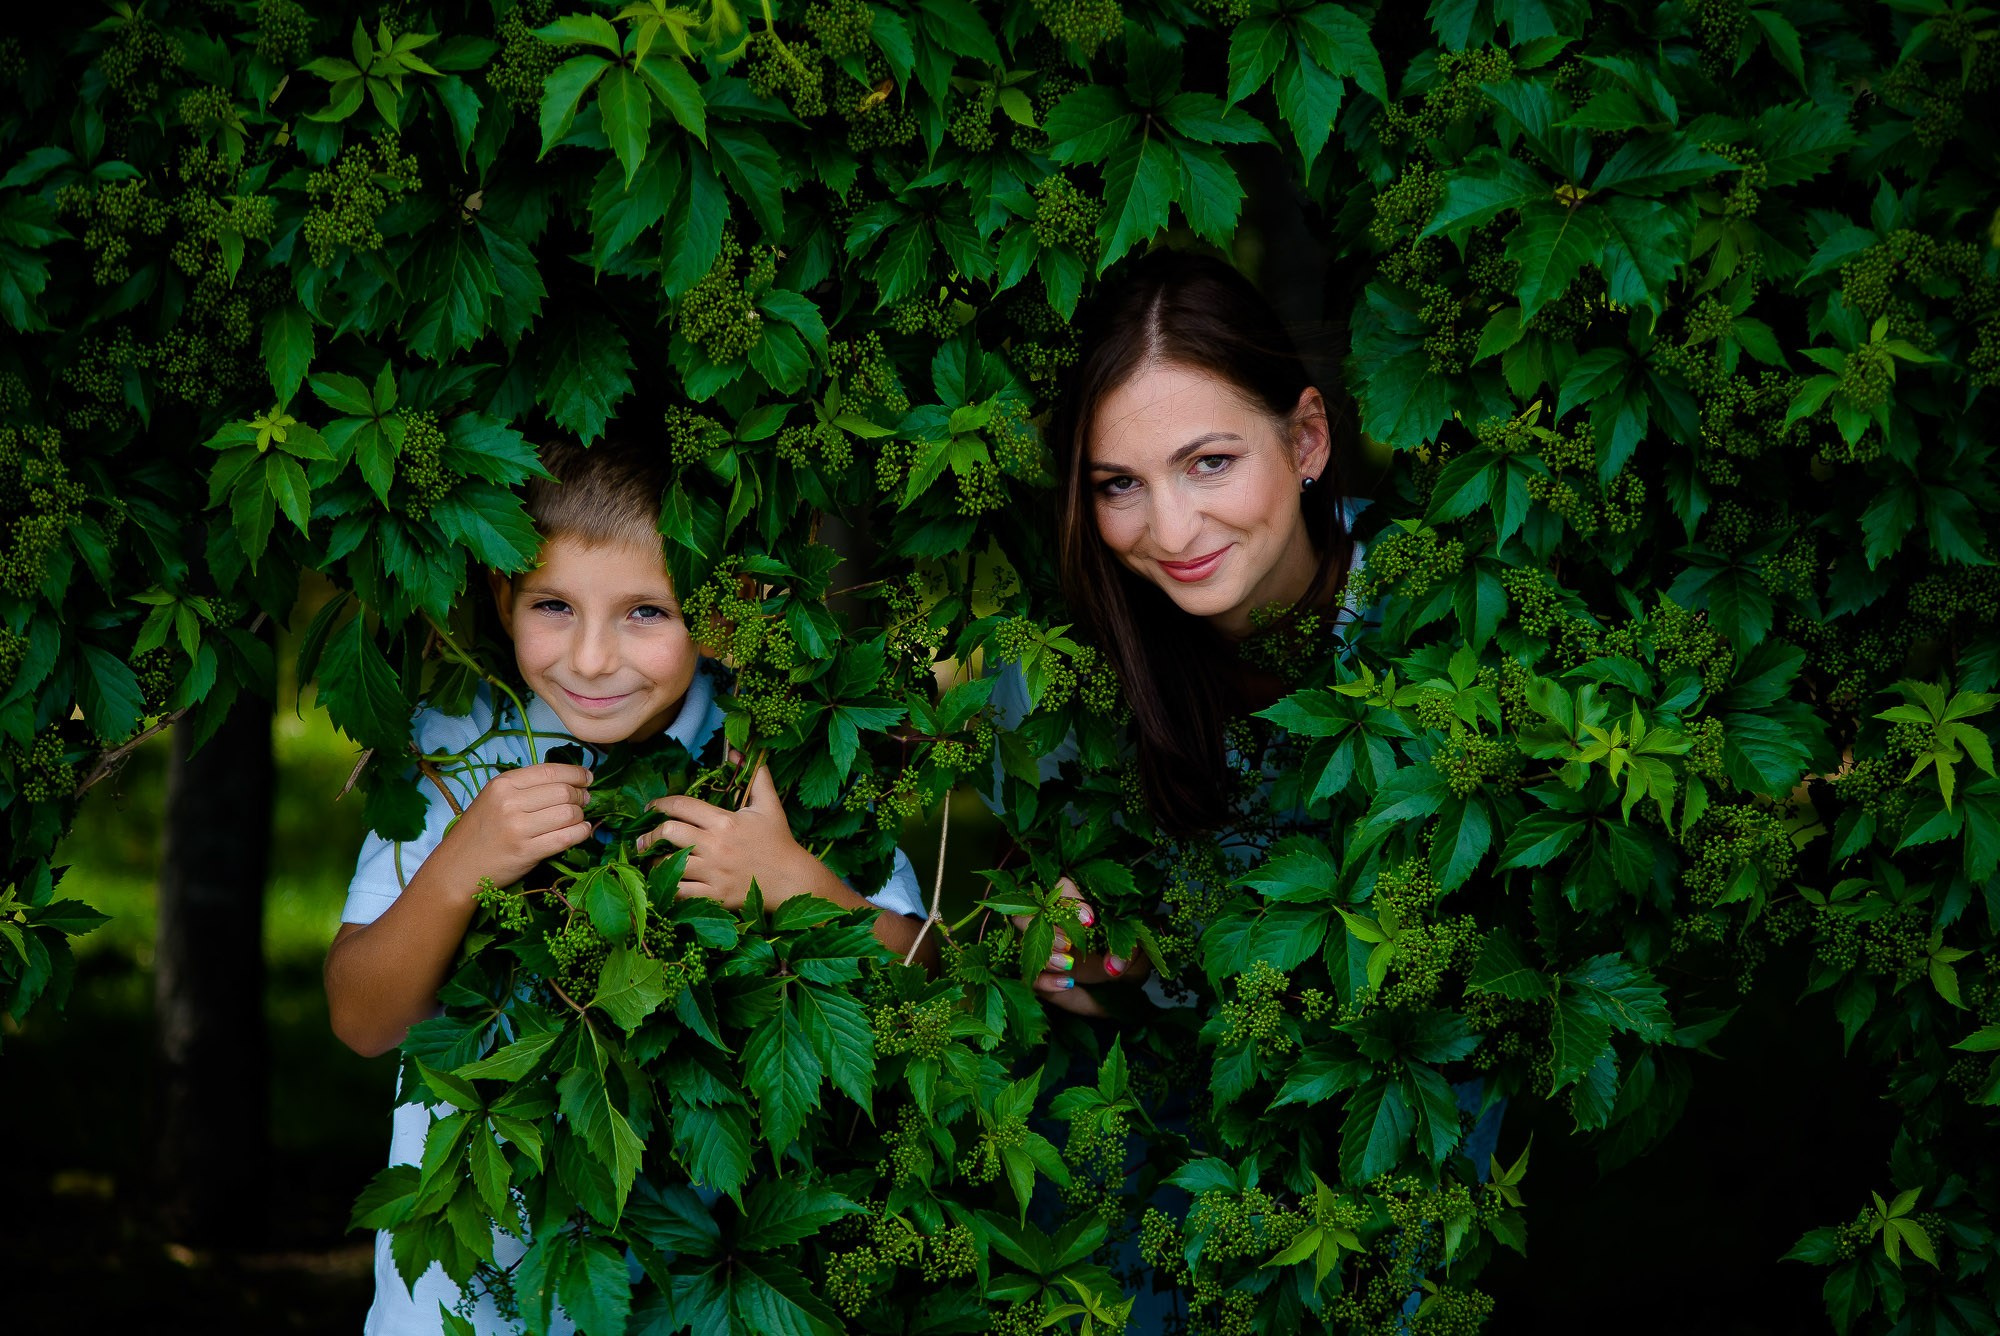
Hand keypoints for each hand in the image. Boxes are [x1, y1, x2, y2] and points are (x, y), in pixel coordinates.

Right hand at [445, 762, 593, 889]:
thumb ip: (527, 787)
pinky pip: (567, 838)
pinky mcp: (527, 851)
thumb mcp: (495, 798)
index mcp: (503, 784)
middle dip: (581, 796)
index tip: (588, 778)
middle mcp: (510, 802)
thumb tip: (572, 781)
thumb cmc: (482, 831)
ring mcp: (518, 828)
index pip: (551, 771)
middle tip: (584, 801)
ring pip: (569, 814)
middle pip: (564, 792)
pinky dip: (581, 833)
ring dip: (581, 816)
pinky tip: (582, 832)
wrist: (458, 868)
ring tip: (579, 819)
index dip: (577, 774)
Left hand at [639, 763, 812, 908]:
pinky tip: (665, 882)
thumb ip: (755, 775)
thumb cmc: (779, 840)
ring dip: (654, 862)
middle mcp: (715, 845)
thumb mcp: (769, 804)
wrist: (792, 879)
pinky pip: (680, 892)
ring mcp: (713, 872)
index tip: (652, 808)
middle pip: (668, 832)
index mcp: (724, 821)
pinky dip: (667, 887)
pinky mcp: (714, 895)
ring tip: (651, 860)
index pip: (681, 806)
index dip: (661, 804)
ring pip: (667, 864)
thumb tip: (737, 752)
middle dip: (651, 833)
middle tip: (643, 838)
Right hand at [1011, 877, 1147, 1017]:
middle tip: (1068, 944)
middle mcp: (1052, 924)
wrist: (1119, 992)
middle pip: (1029, 911)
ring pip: (1021, 942)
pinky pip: (1029, 977)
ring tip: (1068, 965)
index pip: (1061, 888)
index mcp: (1076, 906)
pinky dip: (1044, 981)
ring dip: (1044, 953)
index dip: (1071, 901)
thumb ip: (1128, 951)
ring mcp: (1041, 950)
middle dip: (1046, 927)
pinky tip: (1067, 984)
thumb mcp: (1137, 952)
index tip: (1089, 921)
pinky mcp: (1037, 976)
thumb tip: (1113, 965)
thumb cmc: (1125, 959)